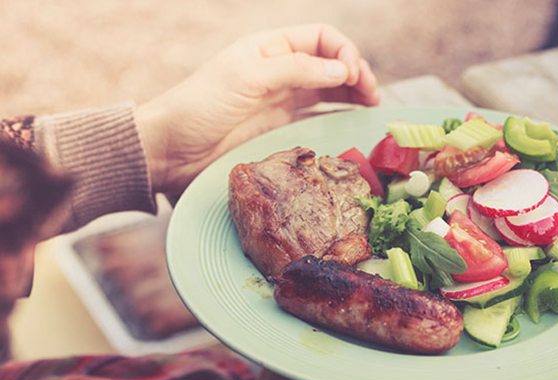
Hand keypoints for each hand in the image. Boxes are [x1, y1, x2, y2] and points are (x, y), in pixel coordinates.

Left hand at [135, 24, 379, 194]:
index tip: (354, 74)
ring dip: (353, 92)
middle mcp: (280, 69)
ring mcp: (282, 99)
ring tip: (372, 104)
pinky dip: (340, 113)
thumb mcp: (246, 78)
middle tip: (372, 93)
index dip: (344, 50)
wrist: (170, 149)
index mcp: (270, 48)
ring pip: (330, 88)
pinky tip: (354, 117)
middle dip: (356, 71)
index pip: (321, 37)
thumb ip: (295, 70)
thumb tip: (342, 68)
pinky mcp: (281, 126)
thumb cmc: (200, 105)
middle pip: (331, 62)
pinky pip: (319, 115)